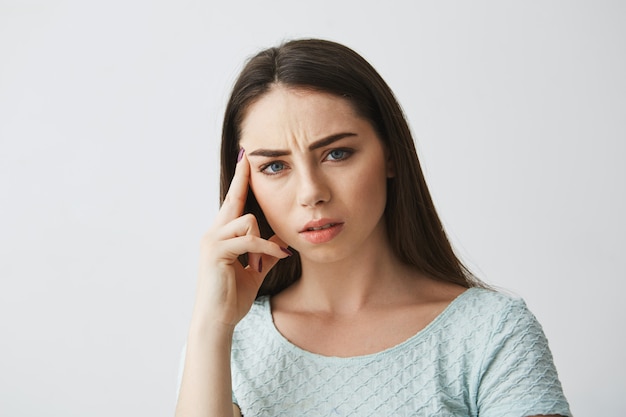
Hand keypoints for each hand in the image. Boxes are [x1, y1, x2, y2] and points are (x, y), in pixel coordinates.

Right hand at [192, 149, 289, 328]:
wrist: (218, 319)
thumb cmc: (233, 296)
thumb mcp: (254, 270)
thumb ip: (265, 253)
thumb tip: (281, 242)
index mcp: (222, 235)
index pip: (233, 203)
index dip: (240, 182)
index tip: (245, 161)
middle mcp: (213, 233)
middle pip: (234, 200)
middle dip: (242, 178)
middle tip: (247, 154)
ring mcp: (212, 240)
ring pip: (247, 221)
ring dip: (263, 242)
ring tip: (262, 262)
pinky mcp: (216, 251)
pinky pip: (248, 240)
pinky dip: (265, 249)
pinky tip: (273, 259)